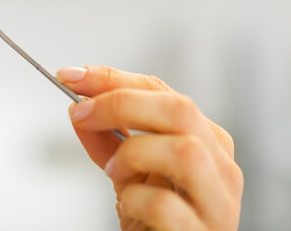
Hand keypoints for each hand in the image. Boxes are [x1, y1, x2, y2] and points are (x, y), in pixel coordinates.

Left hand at [56, 66, 242, 230]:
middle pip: (180, 110)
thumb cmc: (155, 217)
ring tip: (112, 171)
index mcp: (205, 140)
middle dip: (121, 104)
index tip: (72, 77)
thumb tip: (77, 107)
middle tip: (81, 114)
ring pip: (186, 151)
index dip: (113, 79)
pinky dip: (135, 199)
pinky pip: (167, 205)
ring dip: (133, 153)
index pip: (161, 91)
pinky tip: (128, 205)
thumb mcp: (128, 171)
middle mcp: (220, 166)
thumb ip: (106, 139)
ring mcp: (217, 202)